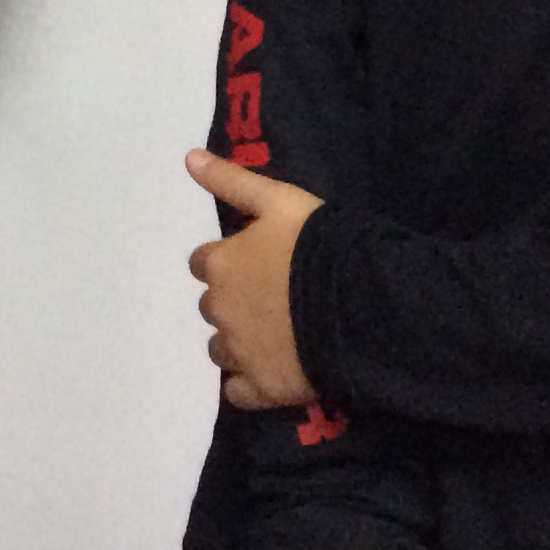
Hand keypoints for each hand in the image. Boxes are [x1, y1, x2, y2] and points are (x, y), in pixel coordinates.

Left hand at [190, 150, 324, 407]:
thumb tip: (188, 157)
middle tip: (271, 303)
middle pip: (212, 307)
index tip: (253, 266)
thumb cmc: (319, 246)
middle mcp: (221, 309)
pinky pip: (238, 393)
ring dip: (238, 343)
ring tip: (274, 340)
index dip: (226, 264)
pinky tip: (269, 376)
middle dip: (233, 303)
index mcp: (220, 264)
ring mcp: (240, 352)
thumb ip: (231, 181)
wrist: (361, 303)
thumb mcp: (279, 201)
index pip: (203, 264)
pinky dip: (247, 386)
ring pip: (220, 349)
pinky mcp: (264, 387)